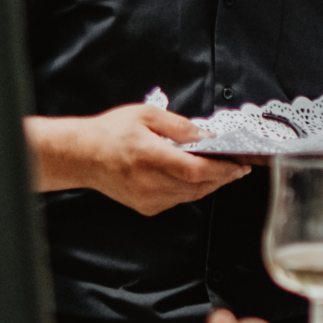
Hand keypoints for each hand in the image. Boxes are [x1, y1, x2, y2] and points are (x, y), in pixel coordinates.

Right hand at [26, 105, 244, 211]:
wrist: (82, 156)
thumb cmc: (111, 132)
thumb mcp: (145, 115)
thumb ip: (178, 126)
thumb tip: (205, 137)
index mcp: (149, 156)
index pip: (195, 169)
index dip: (222, 170)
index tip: (239, 165)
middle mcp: (149, 182)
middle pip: (198, 185)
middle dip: (222, 176)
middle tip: (237, 166)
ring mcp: (147, 198)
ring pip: (191, 196)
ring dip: (210, 184)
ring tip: (222, 171)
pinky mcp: (146, 207)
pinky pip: (178, 200)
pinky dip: (191, 190)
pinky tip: (196, 178)